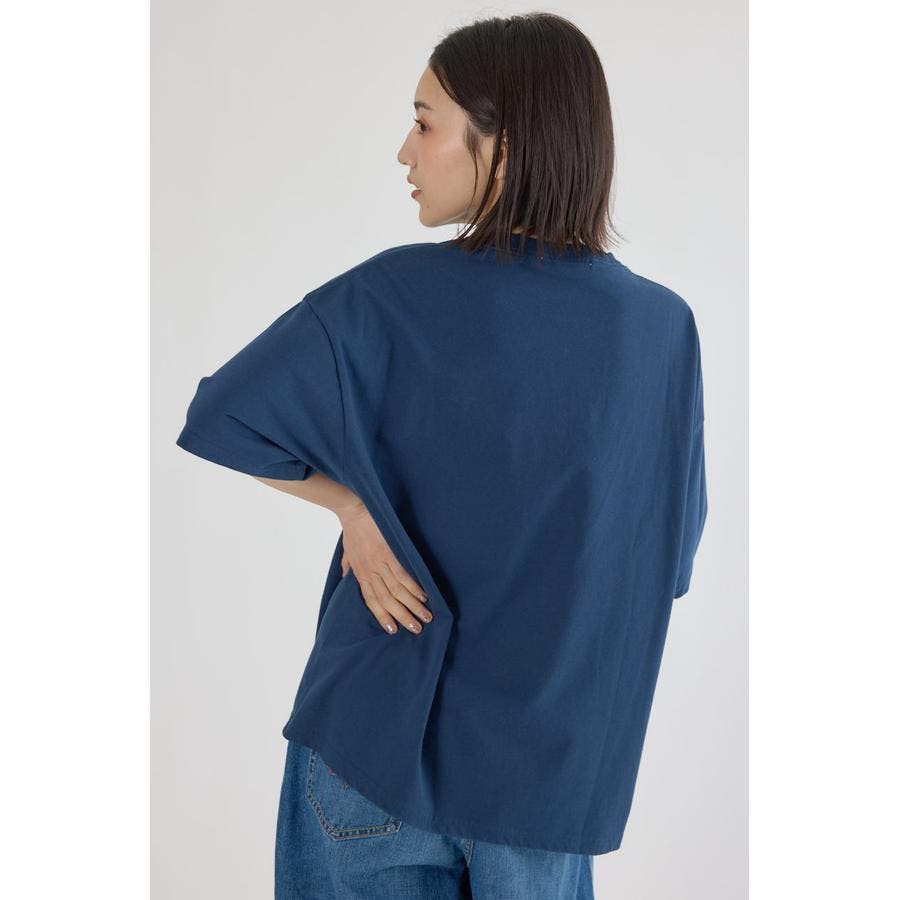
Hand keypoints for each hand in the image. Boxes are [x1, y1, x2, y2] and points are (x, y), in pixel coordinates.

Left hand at [337, 501, 431, 635]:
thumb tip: (346, 576)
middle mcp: (370, 573)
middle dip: (403, 617)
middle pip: (387, 601)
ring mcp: (380, 564)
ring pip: (397, 592)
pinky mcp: (389, 553)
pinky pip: (402, 575)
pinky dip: (413, 587)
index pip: (371, 601)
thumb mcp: (347, 553)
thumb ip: (348, 566)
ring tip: (426, 616)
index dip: (382, 616)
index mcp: (361, 574)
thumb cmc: (352, 530)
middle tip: (417, 629)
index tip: (393, 629)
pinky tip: (424, 595)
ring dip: (412, 606)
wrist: (353, 510)